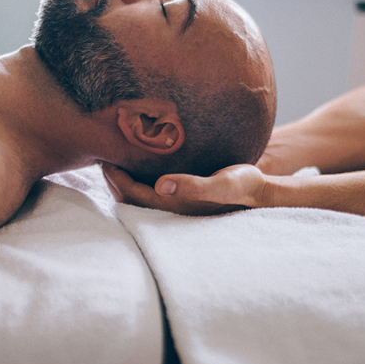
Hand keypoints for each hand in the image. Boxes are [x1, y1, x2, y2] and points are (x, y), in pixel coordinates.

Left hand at [101, 162, 266, 215]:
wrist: (262, 193)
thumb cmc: (244, 186)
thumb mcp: (225, 183)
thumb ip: (195, 186)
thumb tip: (161, 186)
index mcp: (176, 208)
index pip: (132, 195)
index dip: (116, 178)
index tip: (105, 157)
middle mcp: (170, 209)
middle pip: (129, 196)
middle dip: (114, 178)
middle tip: (103, 153)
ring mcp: (174, 205)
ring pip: (137, 194)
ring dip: (123, 178)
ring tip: (114, 156)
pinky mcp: (180, 197)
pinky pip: (149, 189)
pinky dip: (136, 177)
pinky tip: (137, 161)